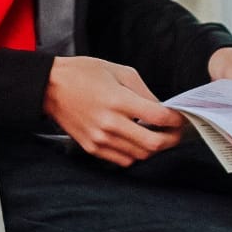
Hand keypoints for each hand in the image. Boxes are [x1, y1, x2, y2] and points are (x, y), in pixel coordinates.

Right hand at [43, 56, 184, 166]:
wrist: (50, 86)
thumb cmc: (83, 73)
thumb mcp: (118, 71)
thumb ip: (143, 92)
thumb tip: (162, 109)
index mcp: (118, 100)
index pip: (158, 117)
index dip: (176, 120)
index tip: (180, 118)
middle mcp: (110, 123)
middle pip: (153, 144)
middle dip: (171, 139)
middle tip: (175, 132)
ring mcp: (100, 139)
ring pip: (140, 155)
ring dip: (153, 147)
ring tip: (155, 134)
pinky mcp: (92, 148)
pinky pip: (123, 160)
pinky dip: (134, 153)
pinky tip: (134, 140)